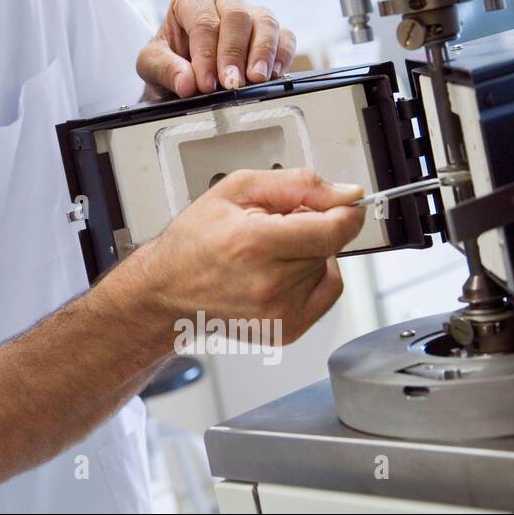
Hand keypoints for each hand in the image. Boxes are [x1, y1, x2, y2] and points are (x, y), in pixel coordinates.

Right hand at [128, 169, 365, 344]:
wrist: (168, 289)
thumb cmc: (195, 240)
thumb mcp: (237, 189)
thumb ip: (297, 185)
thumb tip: (345, 194)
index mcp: (253, 243)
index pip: (332, 230)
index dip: (345, 212)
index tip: (343, 204)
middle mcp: (268, 283)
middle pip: (328, 245)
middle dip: (312, 228)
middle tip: (276, 227)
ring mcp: (279, 312)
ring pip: (327, 267)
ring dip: (309, 254)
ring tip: (270, 253)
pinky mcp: (286, 329)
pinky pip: (327, 292)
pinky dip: (313, 276)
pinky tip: (282, 271)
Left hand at [136, 0, 296, 99]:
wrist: (183, 73)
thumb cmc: (169, 61)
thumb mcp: (151, 65)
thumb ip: (165, 70)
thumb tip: (187, 82)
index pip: (203, 21)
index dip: (205, 54)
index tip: (205, 83)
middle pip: (237, 16)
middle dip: (234, 53)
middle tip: (230, 83)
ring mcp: (250, 13)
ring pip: (265, 22)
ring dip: (262, 52)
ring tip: (255, 79)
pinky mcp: (271, 32)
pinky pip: (285, 36)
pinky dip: (283, 55)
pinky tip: (272, 74)